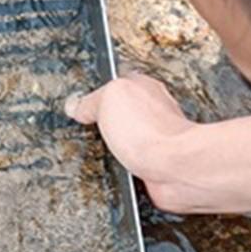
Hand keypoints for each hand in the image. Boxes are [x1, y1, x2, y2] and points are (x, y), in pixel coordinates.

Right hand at [66, 76, 205, 212]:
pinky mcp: (160, 164)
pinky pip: (136, 165)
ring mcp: (159, 139)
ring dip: (118, 147)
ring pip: (131, 140)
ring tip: (105, 151)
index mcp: (143, 87)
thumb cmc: (150, 131)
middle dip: (108, 122)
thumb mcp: (107, 99)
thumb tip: (76, 105)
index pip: (118, 82)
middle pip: (126, 112)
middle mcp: (154, 111)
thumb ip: (90, 100)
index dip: (99, 92)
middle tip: (91, 129)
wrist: (174, 168)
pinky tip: (120, 169)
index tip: (83, 105)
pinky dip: (127, 168)